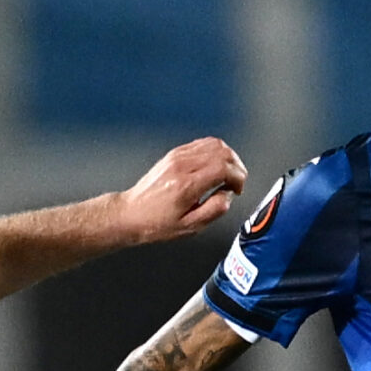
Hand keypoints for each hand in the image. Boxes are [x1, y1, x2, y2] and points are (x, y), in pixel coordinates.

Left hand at [114, 138, 247, 244]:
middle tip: (236, 181)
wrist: (132, 214)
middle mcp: (182, 166)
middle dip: (237, 166)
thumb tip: (228, 196)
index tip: (238, 189)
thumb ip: (214, 210)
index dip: (238, 177)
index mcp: (187, 185)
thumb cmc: (157, 223)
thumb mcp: (190, 227)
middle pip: (222, 151)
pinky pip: (202, 143)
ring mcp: (177, 157)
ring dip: (228, 157)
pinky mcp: (174, 154)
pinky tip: (215, 166)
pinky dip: (215, 152)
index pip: (223, 168)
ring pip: (214, 143)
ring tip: (228, 174)